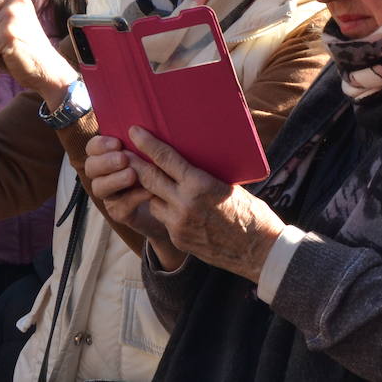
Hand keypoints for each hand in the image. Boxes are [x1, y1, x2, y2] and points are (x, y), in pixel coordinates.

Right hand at [83, 134, 183, 266]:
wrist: (173, 203)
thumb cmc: (162, 169)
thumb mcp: (153, 152)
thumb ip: (143, 141)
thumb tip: (141, 125)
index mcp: (108, 156)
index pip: (92, 148)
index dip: (100, 144)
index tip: (118, 142)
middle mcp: (104, 175)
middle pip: (91, 167)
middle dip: (106, 162)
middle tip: (123, 158)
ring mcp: (110, 195)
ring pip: (99, 188)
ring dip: (115, 179)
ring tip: (132, 174)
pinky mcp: (120, 214)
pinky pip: (119, 207)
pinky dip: (133, 198)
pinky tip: (148, 192)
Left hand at [121, 126, 284, 282]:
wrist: (258, 250)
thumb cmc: (250, 212)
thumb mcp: (227, 185)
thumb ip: (202, 177)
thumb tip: (186, 163)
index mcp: (199, 184)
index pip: (165, 159)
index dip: (147, 144)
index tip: (134, 131)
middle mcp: (184, 203)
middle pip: (149, 179)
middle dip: (134, 163)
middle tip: (124, 151)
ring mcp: (178, 224)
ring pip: (153, 200)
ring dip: (151, 190)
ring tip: (153, 181)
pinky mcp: (178, 238)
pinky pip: (165, 218)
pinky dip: (167, 209)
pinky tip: (176, 206)